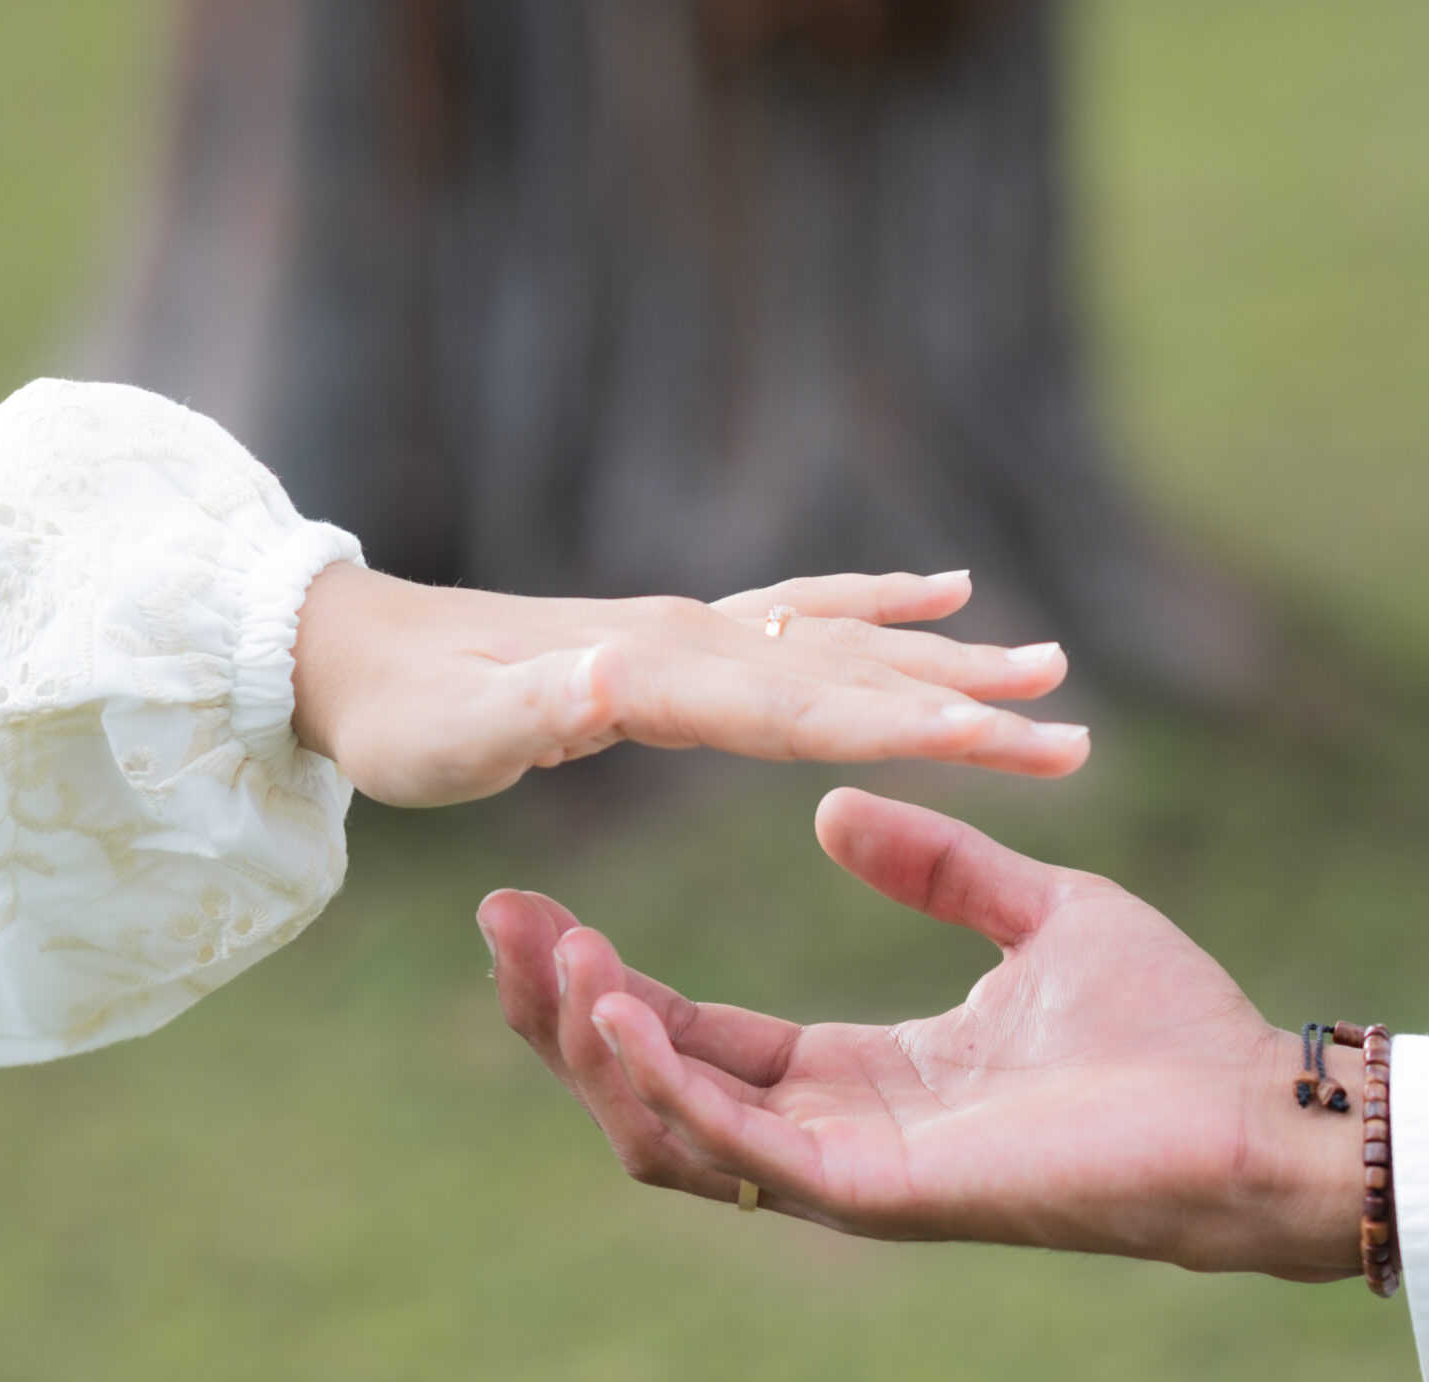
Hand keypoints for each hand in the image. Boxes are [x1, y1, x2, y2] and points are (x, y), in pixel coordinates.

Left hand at [289, 563, 1085, 805]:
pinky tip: (946, 590)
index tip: (1009, 745)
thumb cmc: (404, 718)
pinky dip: (884, 601)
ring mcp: (700, 629)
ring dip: (952, 657)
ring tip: (1052, 664)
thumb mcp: (455, 735)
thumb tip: (622, 676)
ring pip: (852, 639)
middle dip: (970, 707)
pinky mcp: (690, 637)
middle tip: (1076, 735)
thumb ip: (540, 708)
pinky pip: (810, 612)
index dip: (915, 727)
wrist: (353, 652)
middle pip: (857, 675)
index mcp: (662, 677)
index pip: (811, 709)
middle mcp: (698, 640)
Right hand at [479, 790, 1365, 1280]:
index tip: (533, 902)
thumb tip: (829, 810)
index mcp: (864, 1075)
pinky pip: (741, 1147)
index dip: (608, 979)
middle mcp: (838, 1133)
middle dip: (560, 1012)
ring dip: (592, 1045)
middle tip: (498, 922)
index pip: (698, 1034)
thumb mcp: (1036, 912)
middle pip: (652, 1087)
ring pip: (668, 1131)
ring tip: (545, 951)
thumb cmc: (1166, 1026)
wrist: (1253, 1108)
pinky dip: (668, 1081)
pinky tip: (619, 1004)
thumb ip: (933, 868)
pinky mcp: (882, 1195)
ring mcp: (851, 1174)